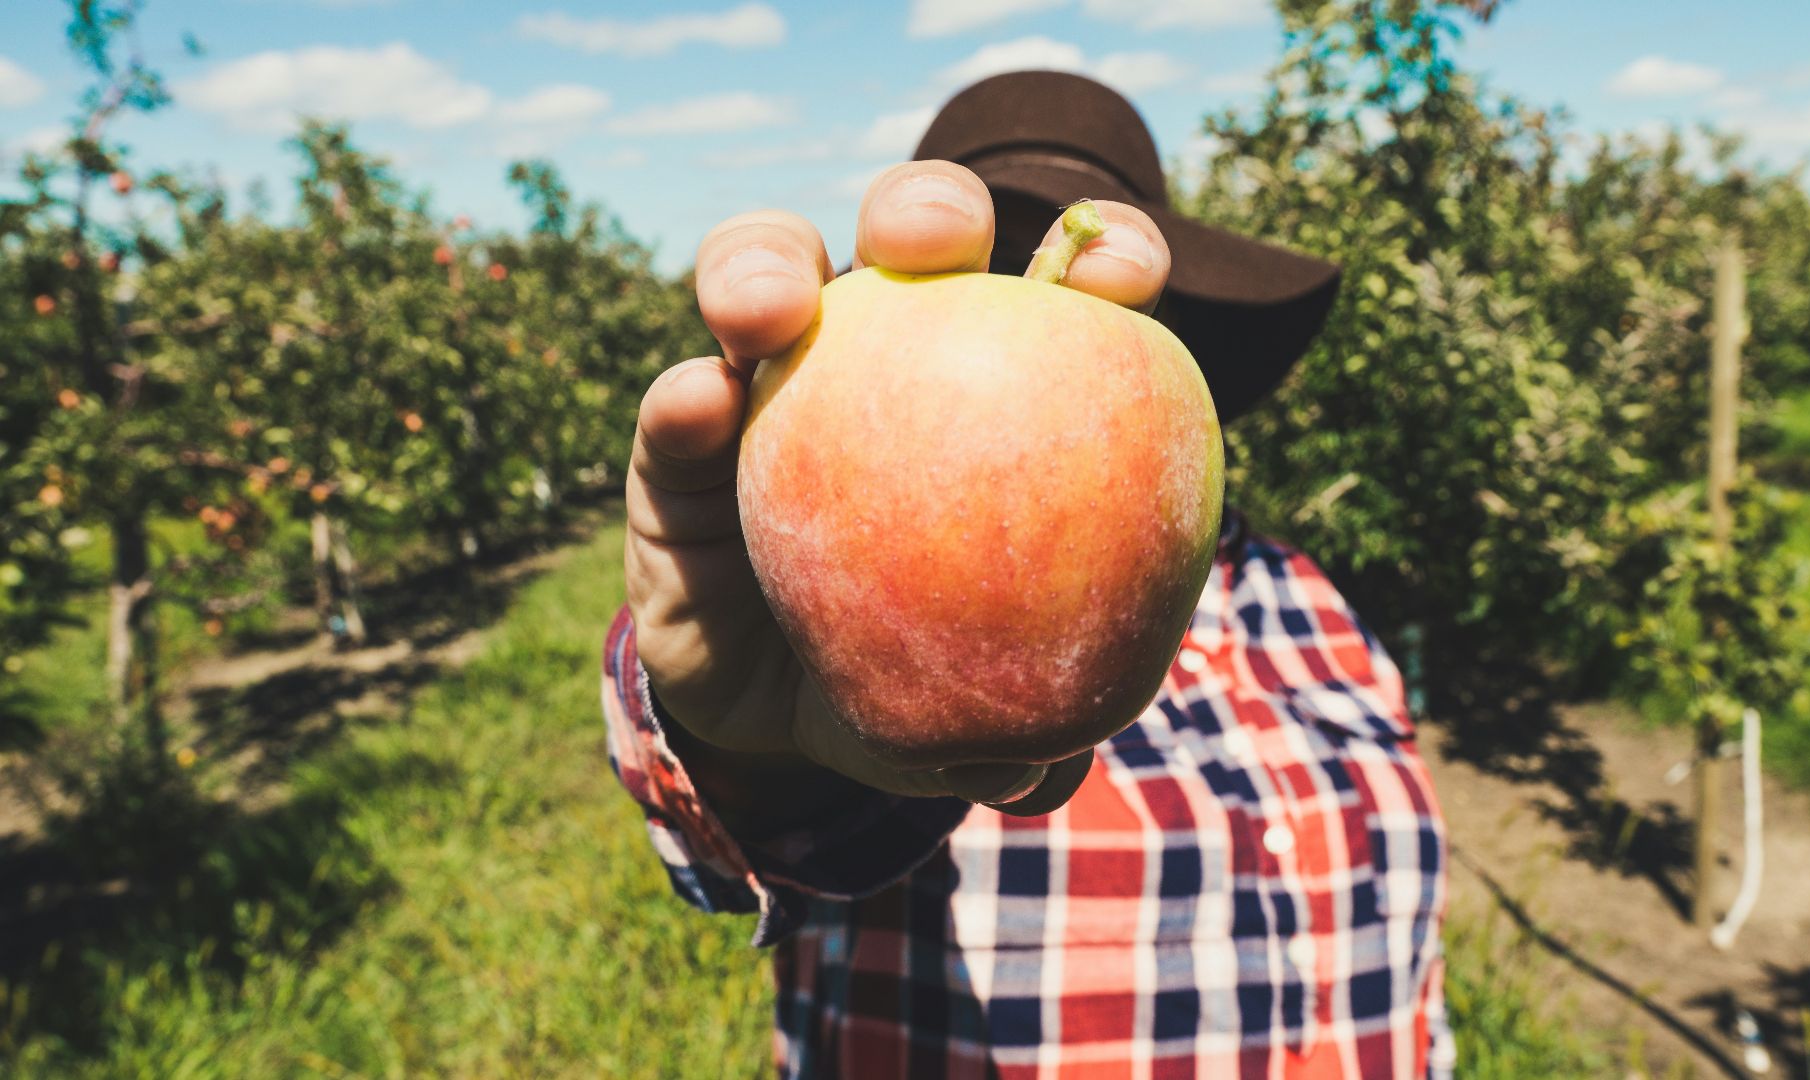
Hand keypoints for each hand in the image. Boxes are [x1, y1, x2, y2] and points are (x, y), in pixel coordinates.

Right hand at [625, 160, 1172, 819]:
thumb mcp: (965, 718)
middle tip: (933, 241)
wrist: (784, 723)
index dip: (1101, 259)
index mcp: (996, 390)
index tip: (1123, 281)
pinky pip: (673, 408)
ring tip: (766, 307)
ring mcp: (772, 388)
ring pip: (764, 278)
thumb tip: (1048, 767)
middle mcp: (883, 360)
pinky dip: (683, 397)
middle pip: (908, 245)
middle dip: (927, 211)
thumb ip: (1011, 730)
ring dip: (763, 269)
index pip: (1061, 298)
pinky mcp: (678, 444)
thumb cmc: (912, 683)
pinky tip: (697, 405)